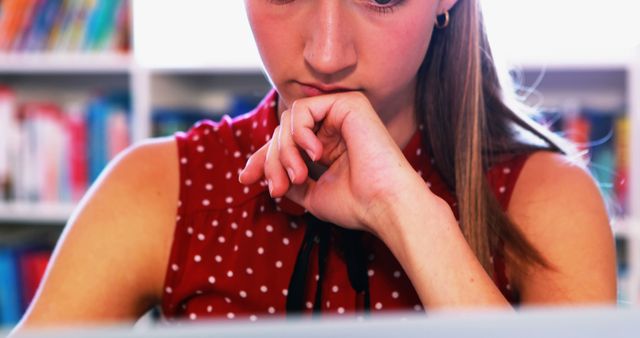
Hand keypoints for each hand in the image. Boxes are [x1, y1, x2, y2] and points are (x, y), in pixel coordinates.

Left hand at [239, 91, 426, 234]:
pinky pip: (303, 108)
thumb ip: (289, 180)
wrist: (384, 205)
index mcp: (329, 146)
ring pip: (289, 119)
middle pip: (283, 132)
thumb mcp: (312, 194)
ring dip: (284, 151)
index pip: (287, 143)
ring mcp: (341, 113)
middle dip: (272, 160)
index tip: (245, 178)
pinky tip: (315, 153)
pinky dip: (299, 133)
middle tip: (278, 187)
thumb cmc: (357, 205)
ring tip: (299, 175)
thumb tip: (262, 173)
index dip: (263, 158)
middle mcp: (334, 127)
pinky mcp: (348, 103)